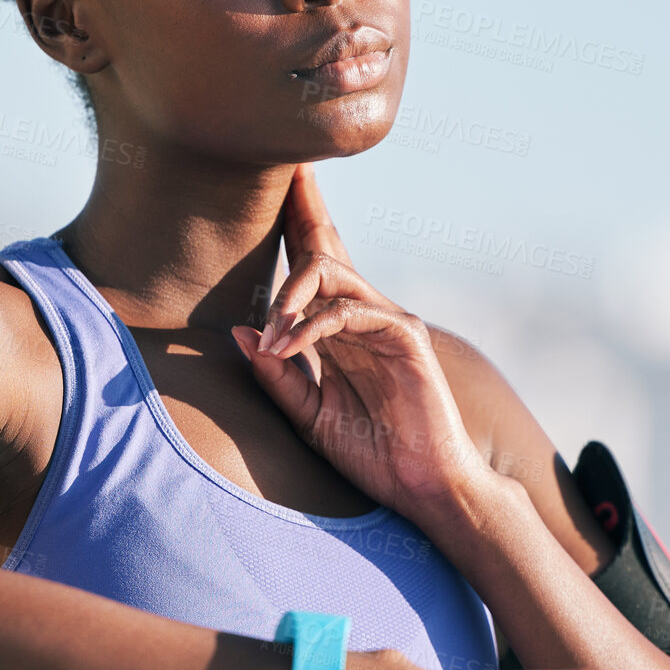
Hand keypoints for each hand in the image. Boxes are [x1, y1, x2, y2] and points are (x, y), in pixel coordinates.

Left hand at [230, 163, 492, 527]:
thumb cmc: (374, 453)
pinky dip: (311, 327)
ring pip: (331, 274)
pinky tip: (287, 347)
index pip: (315, 267)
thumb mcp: (310, 414)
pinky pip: (349, 313)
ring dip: (289, 294)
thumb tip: (242, 333)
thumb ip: (278, 375)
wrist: (426, 489)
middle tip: (272, 188)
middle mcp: (364, 317)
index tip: (281, 181)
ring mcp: (388, 322)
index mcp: (341, 332)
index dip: (298, 222)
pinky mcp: (405, 338)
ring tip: (270, 328)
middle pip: (325, 250)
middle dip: (298, 215)